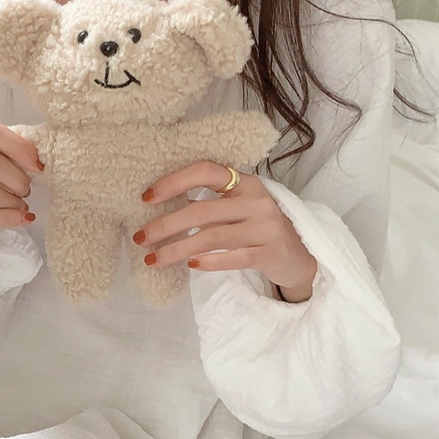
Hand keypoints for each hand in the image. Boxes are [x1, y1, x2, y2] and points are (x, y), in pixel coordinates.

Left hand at [133, 161, 317, 301]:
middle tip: (139, 238)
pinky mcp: (270, 253)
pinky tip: (190, 266)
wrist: (299, 256)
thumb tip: (158, 205)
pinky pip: (232, 258)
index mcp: (245, 183)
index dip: (174, 182)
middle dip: (164, 225)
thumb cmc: (257, 228)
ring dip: (176, 250)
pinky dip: (208, 262)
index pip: (205, 171)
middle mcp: (256, 201)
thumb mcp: (237, 208)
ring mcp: (266, 227)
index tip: (146, 198)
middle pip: (201, 210)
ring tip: (152, 259)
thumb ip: (208, 204)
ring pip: (210, 238)